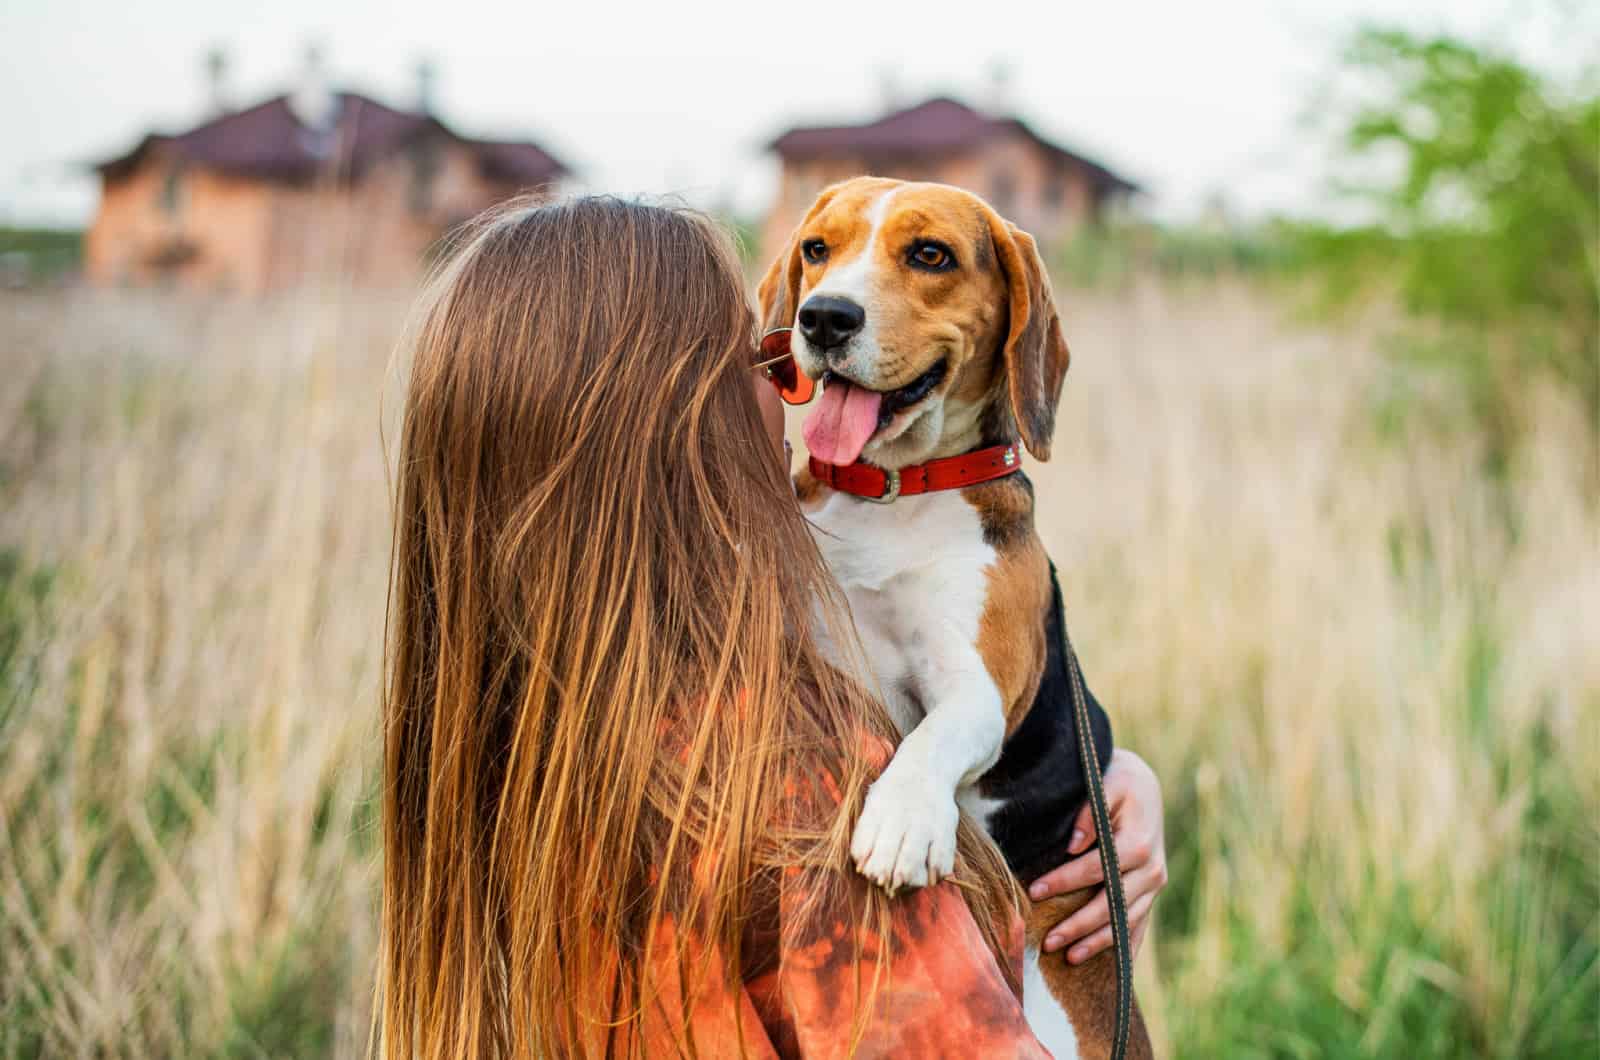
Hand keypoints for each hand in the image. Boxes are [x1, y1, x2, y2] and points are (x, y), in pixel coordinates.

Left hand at [1028, 748, 1166, 963]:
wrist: (1145, 785)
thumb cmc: (1117, 780)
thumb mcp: (1105, 783)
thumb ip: (1090, 812)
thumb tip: (1074, 845)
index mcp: (1138, 842)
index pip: (1097, 869)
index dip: (1065, 881)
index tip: (1035, 890)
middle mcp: (1152, 869)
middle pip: (1111, 904)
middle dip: (1079, 925)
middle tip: (1049, 942)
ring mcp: (1155, 884)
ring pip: (1126, 920)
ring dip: (1098, 942)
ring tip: (1070, 957)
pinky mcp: (1152, 891)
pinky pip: (1141, 924)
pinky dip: (1127, 946)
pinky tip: (1115, 970)